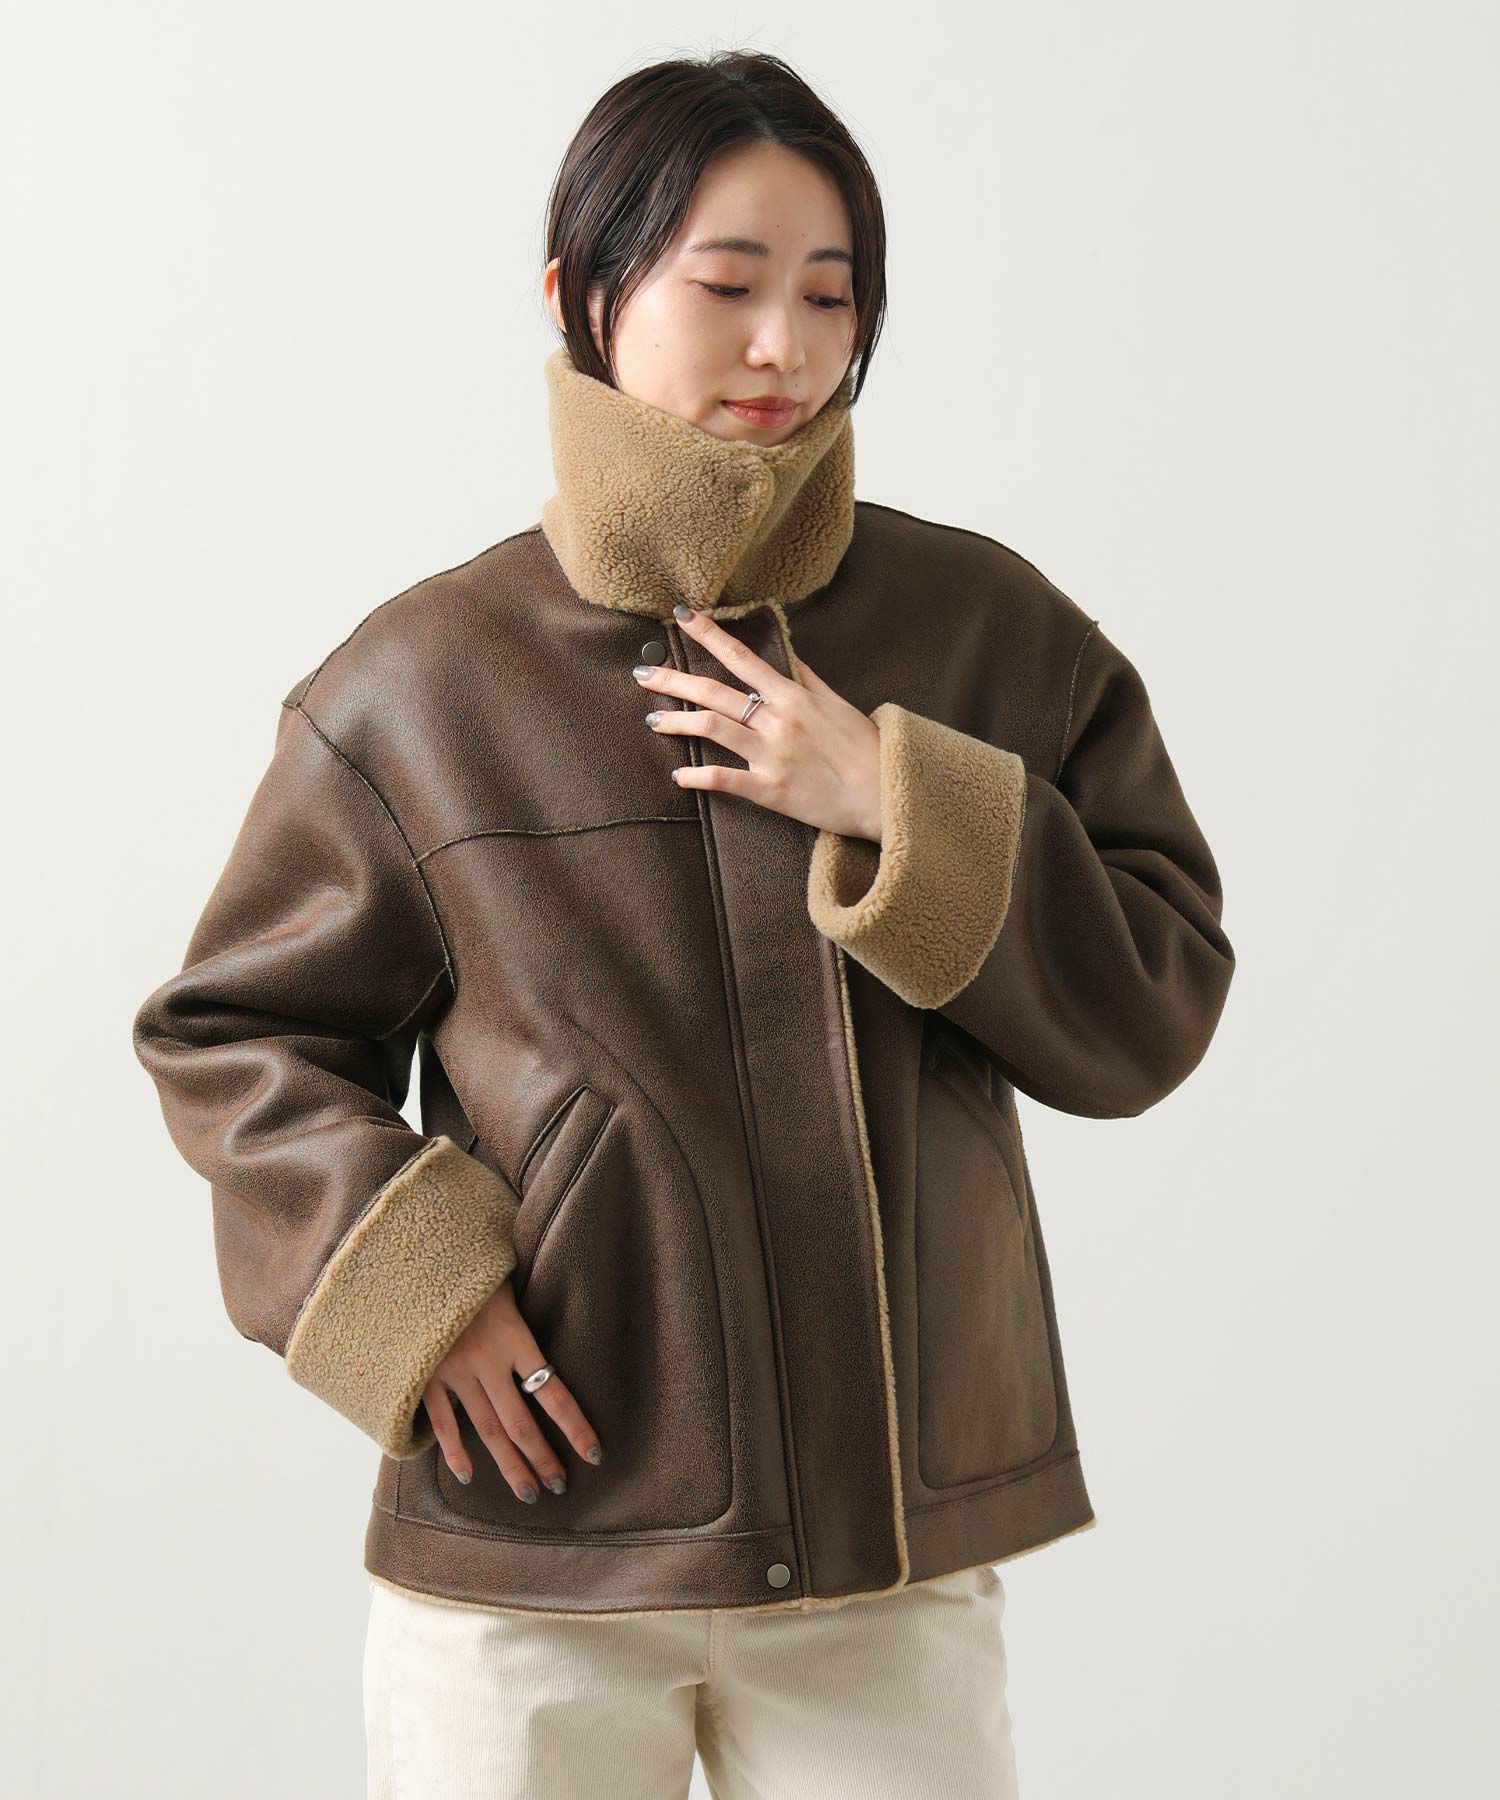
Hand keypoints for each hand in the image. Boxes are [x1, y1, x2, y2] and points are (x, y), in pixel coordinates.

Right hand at [423, 1277, 603, 1500]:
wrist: (416, 1258)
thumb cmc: (473, 1268)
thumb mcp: (509, 1283)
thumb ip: (526, 1314)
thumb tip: (549, 1333)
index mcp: (515, 1337)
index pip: (554, 1393)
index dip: (575, 1428)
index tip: (595, 1455)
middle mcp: (487, 1360)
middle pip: (522, 1424)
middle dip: (543, 1459)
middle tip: (560, 1487)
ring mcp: (454, 1371)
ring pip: (488, 1431)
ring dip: (510, 1467)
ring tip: (530, 1494)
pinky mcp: (425, 1377)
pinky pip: (443, 1423)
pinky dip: (455, 1451)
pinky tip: (470, 1476)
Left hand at [633, 606, 883, 841]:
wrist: (885, 791)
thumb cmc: (865, 747)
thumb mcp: (837, 703)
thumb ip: (805, 679)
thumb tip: (783, 654)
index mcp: (792, 696)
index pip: (740, 656)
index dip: (707, 635)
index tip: (682, 617)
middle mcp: (777, 720)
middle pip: (714, 691)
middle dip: (672, 680)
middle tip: (642, 674)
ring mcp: (771, 755)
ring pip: (712, 728)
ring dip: (676, 722)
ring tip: (653, 719)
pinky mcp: (770, 790)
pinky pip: (725, 779)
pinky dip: (697, 776)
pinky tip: (679, 775)